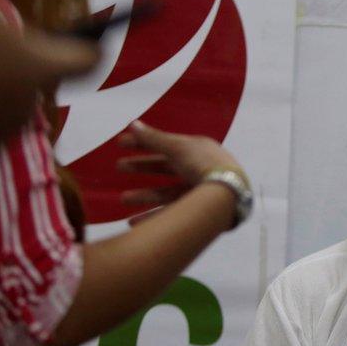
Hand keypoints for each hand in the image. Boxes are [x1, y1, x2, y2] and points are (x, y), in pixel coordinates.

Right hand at [117, 120, 243, 207]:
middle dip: (142, 167)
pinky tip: (135, 222)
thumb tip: (131, 124)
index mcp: (197, 150)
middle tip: (119, 166)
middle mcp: (199, 169)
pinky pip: (173, 213)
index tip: (120, 143)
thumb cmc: (203, 165)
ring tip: (122, 199)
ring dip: (144, 196)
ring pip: (167, 193)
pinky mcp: (199, 210)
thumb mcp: (177, 148)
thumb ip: (154, 138)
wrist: (228, 194)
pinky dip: (154, 217)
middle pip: (166, 167)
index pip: (166, 144)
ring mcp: (200, 190)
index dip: (144, 142)